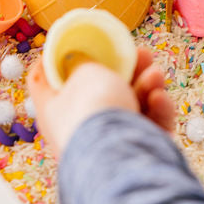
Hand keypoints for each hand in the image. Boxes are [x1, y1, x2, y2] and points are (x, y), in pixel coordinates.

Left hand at [26, 47, 175, 156]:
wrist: (117, 159)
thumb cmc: (93, 110)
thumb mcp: (85, 70)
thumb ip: (86, 61)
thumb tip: (86, 62)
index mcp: (52, 107)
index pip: (43, 79)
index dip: (55, 58)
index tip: (73, 43)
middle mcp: (76, 127)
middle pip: (99, 90)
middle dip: (124, 69)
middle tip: (141, 54)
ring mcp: (107, 143)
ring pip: (129, 105)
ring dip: (146, 86)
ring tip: (155, 75)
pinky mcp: (134, 154)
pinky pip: (147, 126)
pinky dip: (156, 110)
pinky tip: (160, 98)